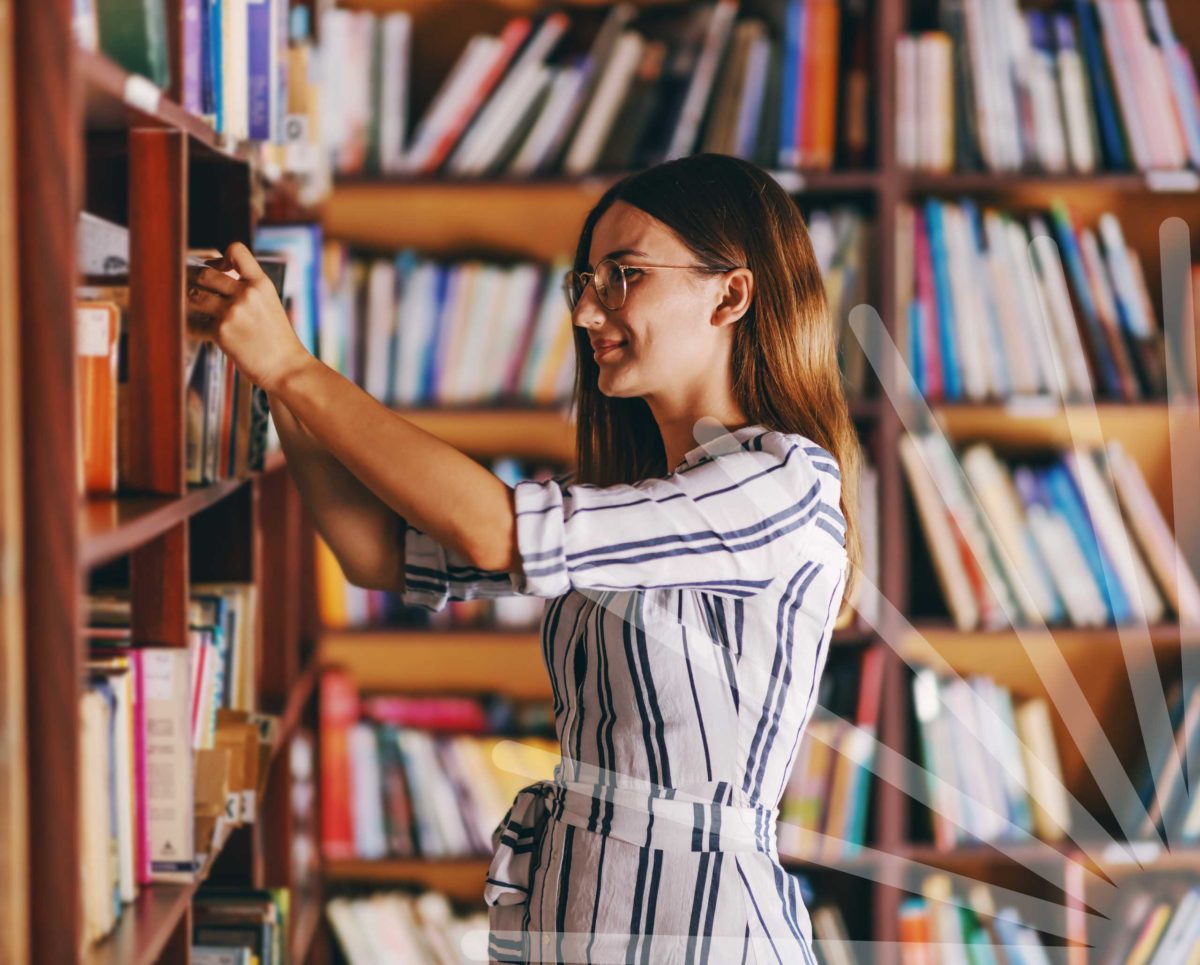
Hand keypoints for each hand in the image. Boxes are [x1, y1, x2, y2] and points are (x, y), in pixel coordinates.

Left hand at [186, 241, 311, 392]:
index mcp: (261, 284)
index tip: (217, 269)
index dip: (220, 257)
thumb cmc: (277, 339)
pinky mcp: (221, 332)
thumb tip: (216, 276)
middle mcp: (246, 294)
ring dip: (189, 302)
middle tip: (191, 287)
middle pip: (204, 274)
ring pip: (194, 295)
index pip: (235, 251)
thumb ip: (248, 289)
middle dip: (194, 280)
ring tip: (192, 307)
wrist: (286, 367)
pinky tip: (198, 329)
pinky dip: (192, 327)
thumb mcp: (270, 304)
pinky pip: (194, 323)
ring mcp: (232, 312)